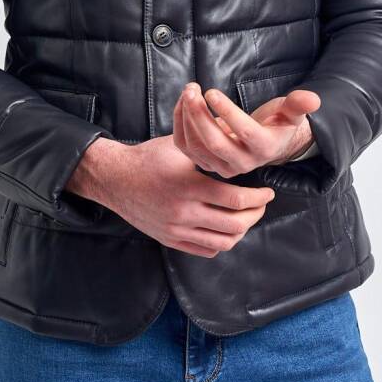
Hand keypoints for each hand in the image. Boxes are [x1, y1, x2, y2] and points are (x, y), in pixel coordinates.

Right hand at [76, 135, 277, 257]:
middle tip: (261, 203)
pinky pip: (205, 250)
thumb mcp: (178, 145)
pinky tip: (226, 229)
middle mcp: (184, 212)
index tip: (267, 192)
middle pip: (234, 224)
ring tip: (247, 217)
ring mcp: (177, 229)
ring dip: (241, 231)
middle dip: (255, 214)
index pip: (236, 200)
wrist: (114, 178)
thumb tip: (235, 131)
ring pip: (222, 242)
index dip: (259, 198)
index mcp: (189, 186)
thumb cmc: (147, 157)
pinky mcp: (170, 239)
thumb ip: (207, 143)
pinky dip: (222, 242)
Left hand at [172, 82, 320, 176]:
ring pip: (196, 145)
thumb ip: (299, 105)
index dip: (227, 112)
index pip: (244, 131)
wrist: (264, 145)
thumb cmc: (277, 124)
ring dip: (187, 117)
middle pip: (215, 142)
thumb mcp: (291, 113)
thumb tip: (312, 98)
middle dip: (199, 115)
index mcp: (264, 147)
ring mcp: (222, 166)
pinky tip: (183, 103)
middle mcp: (242, 162)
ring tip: (189, 91)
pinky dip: (180, 123)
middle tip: (192, 89)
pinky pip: (186, 146)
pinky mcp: (206, 163)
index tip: (212, 91)